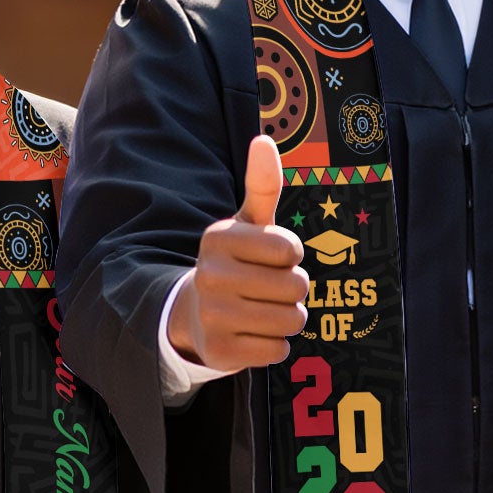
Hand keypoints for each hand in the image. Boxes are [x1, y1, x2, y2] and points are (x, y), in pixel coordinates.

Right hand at [168, 135, 309, 371]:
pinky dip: (273, 344)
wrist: (195, 313)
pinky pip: (278, 350)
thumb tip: (264, 139)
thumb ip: (262, 185)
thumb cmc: (237, 261)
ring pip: (292, 320)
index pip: (291, 250)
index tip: (271, 257)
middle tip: (267, 287)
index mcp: (218, 238)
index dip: (291, 256)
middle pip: (297, 286)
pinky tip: (250, 333)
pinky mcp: (219, 353)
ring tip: (262, 309)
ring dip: (288, 317)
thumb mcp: (249, 223)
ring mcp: (211, 316)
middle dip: (293, 289)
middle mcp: (210, 275)